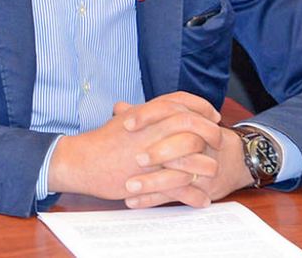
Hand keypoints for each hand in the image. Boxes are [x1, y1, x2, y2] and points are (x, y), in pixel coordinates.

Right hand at [48, 92, 222, 205]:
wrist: (83, 161)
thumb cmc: (102, 142)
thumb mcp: (123, 119)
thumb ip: (140, 112)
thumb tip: (146, 106)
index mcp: (148, 114)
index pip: (182, 101)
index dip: (201, 106)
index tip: (212, 114)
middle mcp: (153, 130)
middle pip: (192, 124)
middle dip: (210, 131)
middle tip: (218, 139)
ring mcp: (153, 153)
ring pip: (192, 156)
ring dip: (207, 165)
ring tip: (214, 171)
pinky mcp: (150, 178)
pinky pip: (181, 187)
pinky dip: (194, 195)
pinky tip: (202, 200)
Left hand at [119, 116, 253, 209]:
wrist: (235, 160)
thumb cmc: (199, 138)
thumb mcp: (177, 123)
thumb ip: (147, 116)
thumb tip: (119, 108)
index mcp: (192, 120)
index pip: (172, 110)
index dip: (149, 115)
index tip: (127, 123)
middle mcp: (201, 141)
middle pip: (184, 142)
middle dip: (158, 151)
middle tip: (135, 158)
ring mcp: (203, 167)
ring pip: (179, 175)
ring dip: (152, 182)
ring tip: (128, 186)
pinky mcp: (202, 189)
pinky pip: (177, 196)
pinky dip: (153, 199)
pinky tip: (133, 201)